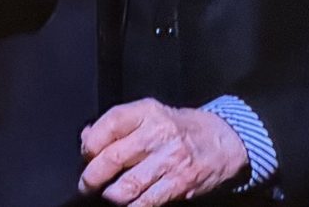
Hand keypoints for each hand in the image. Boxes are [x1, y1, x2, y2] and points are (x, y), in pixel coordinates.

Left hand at [78, 99, 247, 205]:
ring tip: (105, 196)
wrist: (222, 140)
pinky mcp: (180, 183)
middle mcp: (159, 132)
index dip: (91, 143)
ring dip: (110, 196)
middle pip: (113, 157)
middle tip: (86, 184)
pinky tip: (127, 204)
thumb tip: (87, 138)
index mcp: (148, 111)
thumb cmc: (180, 129)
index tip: (86, 155)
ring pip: (127, 185)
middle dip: (92, 176)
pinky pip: (147, 201)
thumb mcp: (152, 115)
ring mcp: (171, 159)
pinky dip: (132, 206)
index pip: (110, 123)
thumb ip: (120, 125)